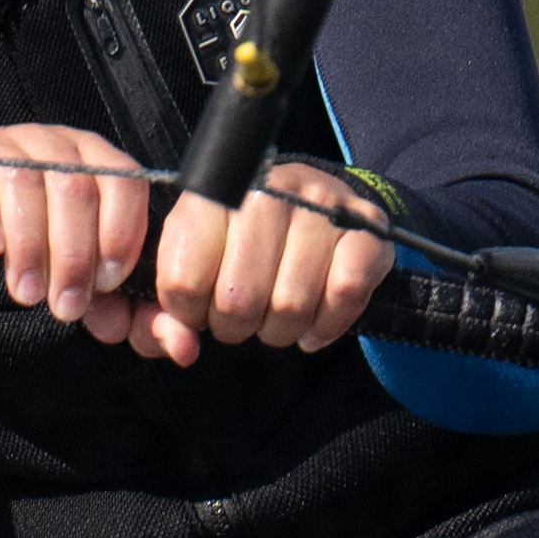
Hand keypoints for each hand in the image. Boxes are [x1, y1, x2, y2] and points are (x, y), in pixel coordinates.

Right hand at [0, 121, 167, 352]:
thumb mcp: (90, 279)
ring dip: (29, 247)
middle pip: (74, 188)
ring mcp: (7, 146)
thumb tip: (183, 346)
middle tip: (64, 305)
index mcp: (98, 163)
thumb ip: (136, 309)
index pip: (125, 183)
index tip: (106, 283)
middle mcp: (57, 145)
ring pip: (25, 183)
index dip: (120, 234)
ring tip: (26, 293)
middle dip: (73, 257)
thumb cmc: (44, 250)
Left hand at [151, 158, 387, 358]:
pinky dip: (329, 323)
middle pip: (239, 300)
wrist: (317, 203)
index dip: (190, 311)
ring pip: (291, 305)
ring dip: (281, 330)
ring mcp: (323, 206)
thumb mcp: (196, 255)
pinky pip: (345, 294)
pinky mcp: (367, 227)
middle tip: (243, 316)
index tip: (201, 306)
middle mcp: (269, 191)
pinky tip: (316, 321)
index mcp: (214, 194)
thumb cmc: (245, 240)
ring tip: (277, 316)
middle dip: (236, 326)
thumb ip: (171, 306)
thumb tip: (179, 346)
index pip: (184, 280)